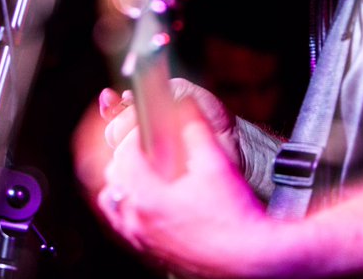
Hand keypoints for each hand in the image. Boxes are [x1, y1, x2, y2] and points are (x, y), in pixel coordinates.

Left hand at [97, 97, 270, 277]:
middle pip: (112, 177)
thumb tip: (183, 103)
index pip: (124, 153)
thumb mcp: (216, 163)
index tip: (145, 123)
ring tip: (137, 169)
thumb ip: (195, 128)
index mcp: (147, 196)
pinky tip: (144, 200)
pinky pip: (123, 225)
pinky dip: (126, 207)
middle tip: (142, 140)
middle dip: (124, 153)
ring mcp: (141, 239)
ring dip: (120, 182)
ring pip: (112, 204)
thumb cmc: (235, 217)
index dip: (133, 131)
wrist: (250, 259)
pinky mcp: (151, 252)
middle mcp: (138, 220)